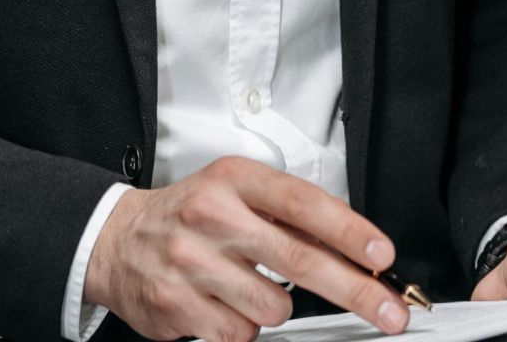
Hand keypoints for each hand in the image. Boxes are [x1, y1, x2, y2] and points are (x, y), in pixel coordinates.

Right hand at [84, 156, 409, 341]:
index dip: (349, 231)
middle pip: (300, 260)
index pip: (303, 204)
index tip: (381, 255)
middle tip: (389, 312)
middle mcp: (211, 217)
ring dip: (273, 307)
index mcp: (232, 180)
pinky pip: (240, 333)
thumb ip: (289, 213)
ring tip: (246, 287)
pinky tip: (221, 303)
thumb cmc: (188, 215)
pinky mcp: (176, 304)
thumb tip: (353, 243)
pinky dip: (241, 326)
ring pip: (274, 307)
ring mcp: (191, 262)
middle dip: (355, 291)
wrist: (117, 241)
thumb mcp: (236, 193)